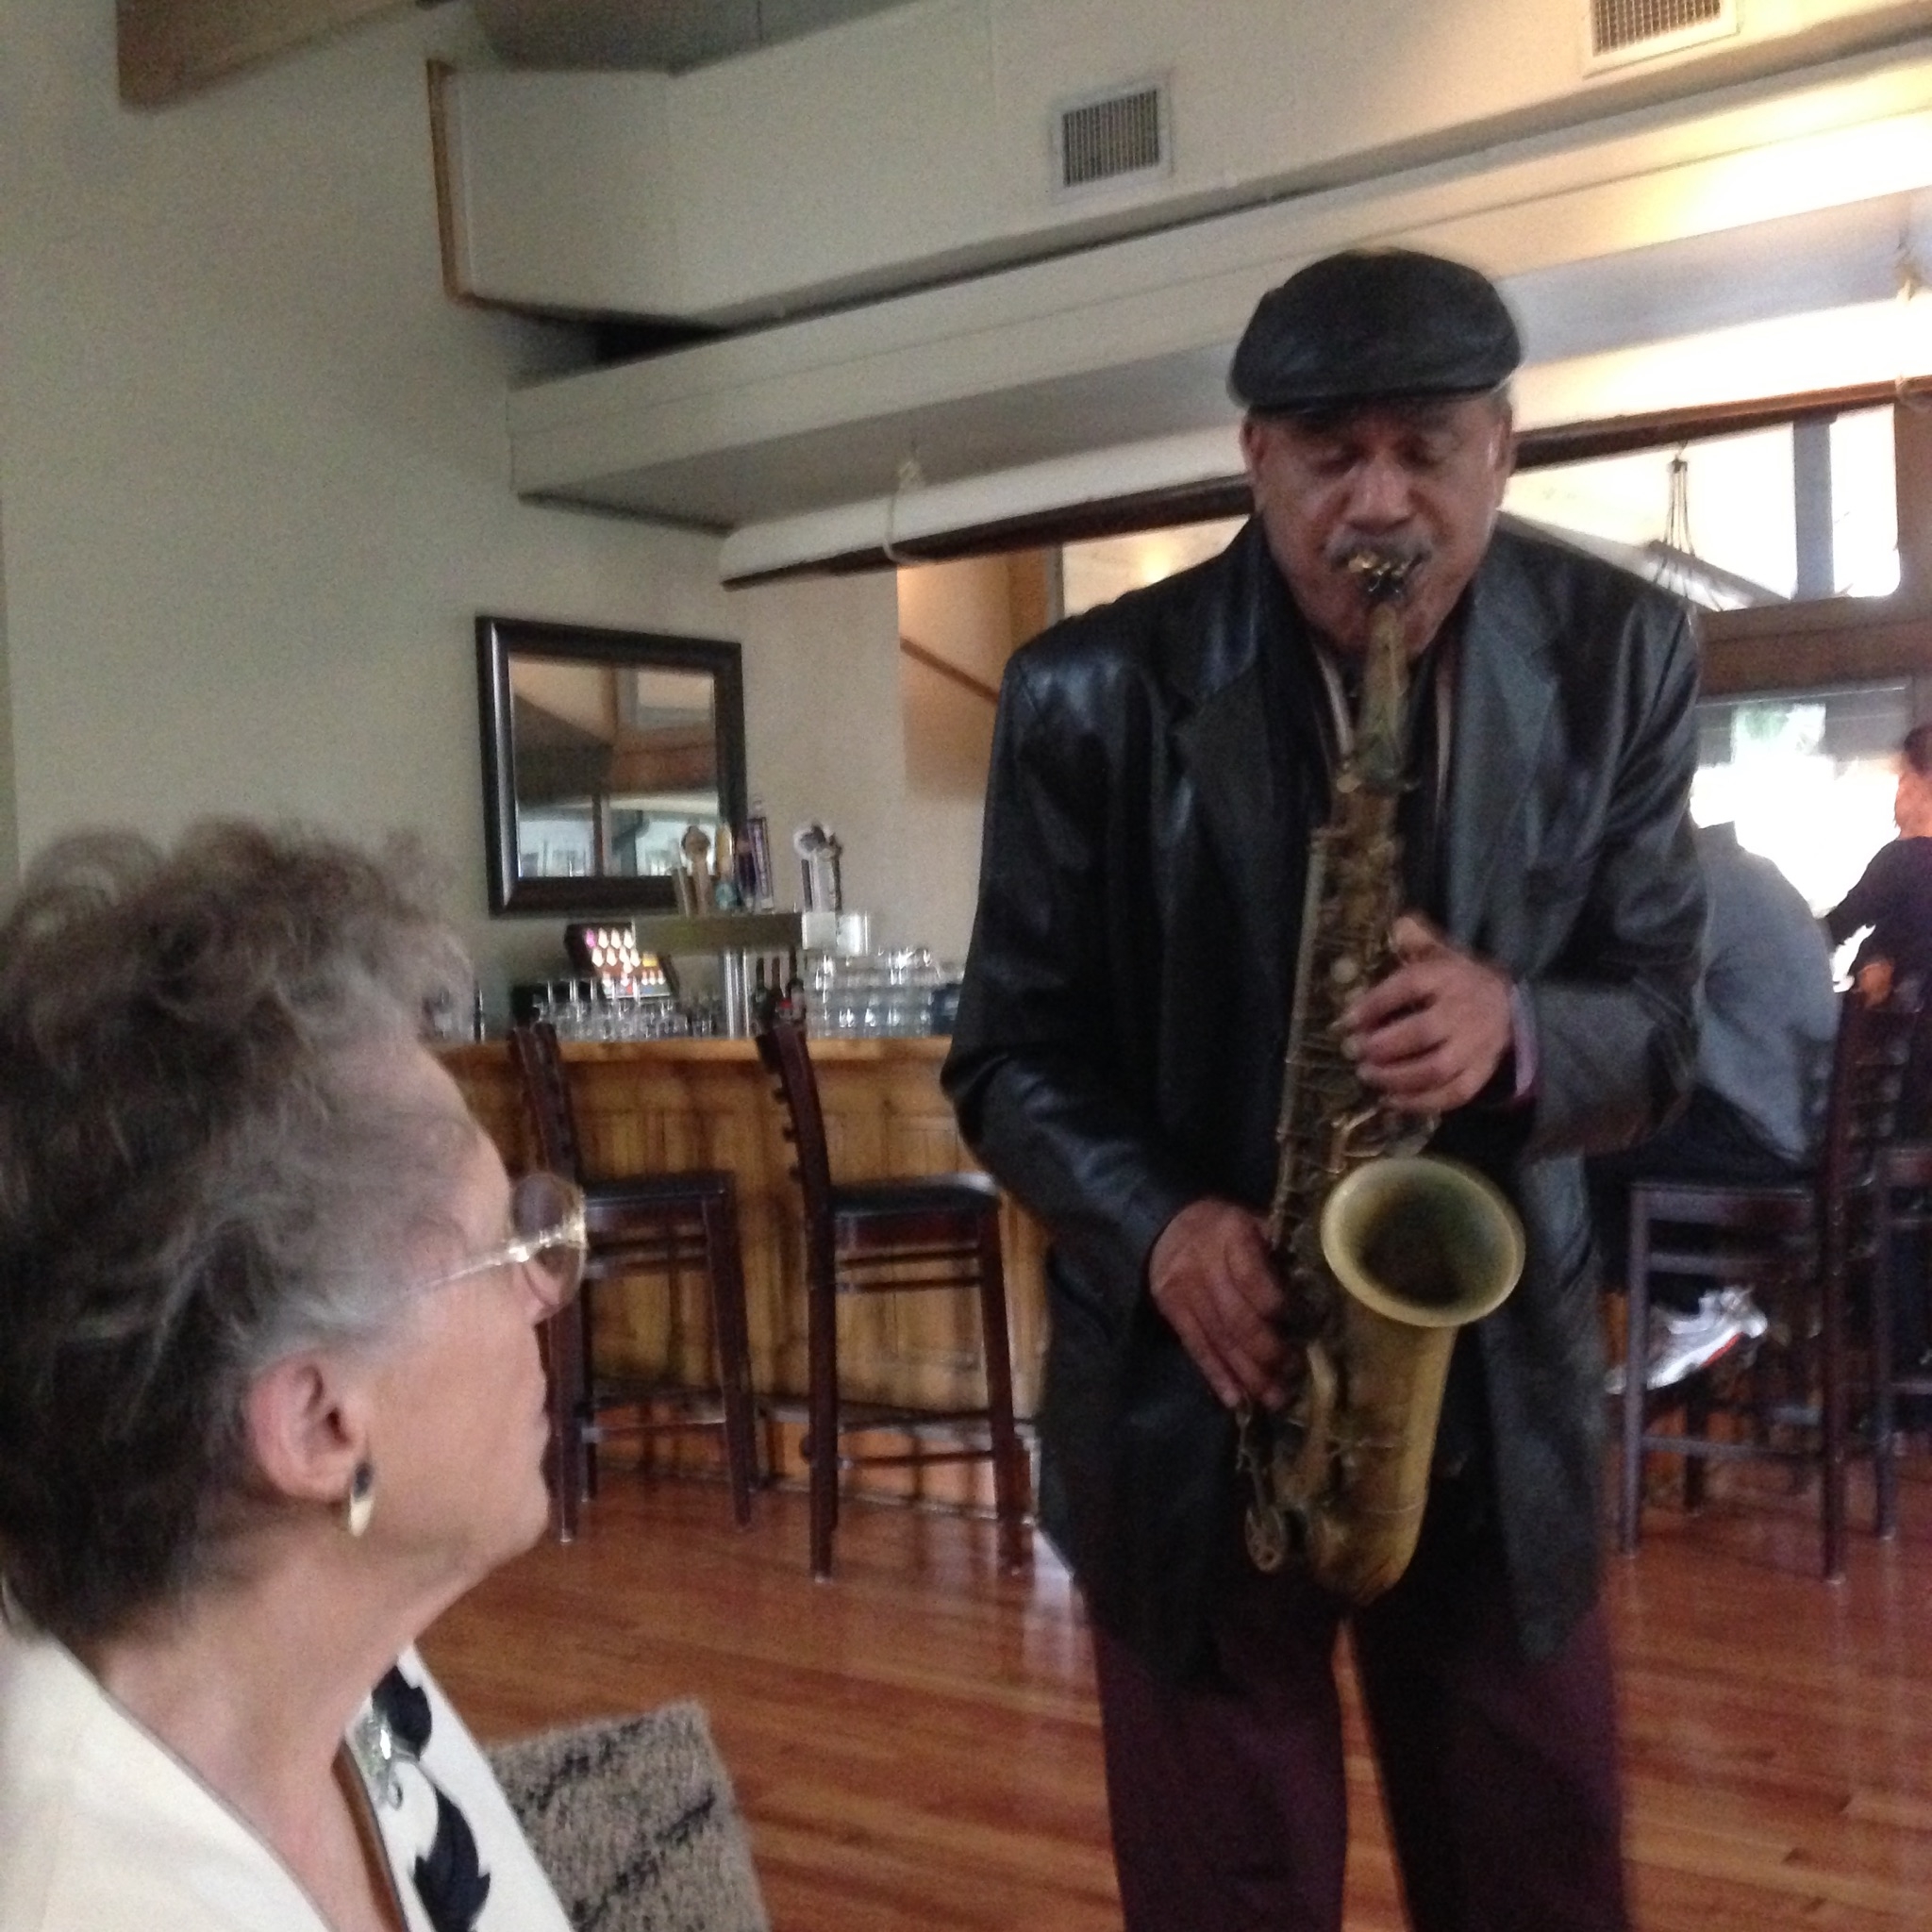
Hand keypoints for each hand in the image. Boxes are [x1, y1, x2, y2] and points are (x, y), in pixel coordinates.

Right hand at [1148, 1199, 1292, 1409]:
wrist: (1167, 1227)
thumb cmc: (1226, 1228)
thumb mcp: (1254, 1223)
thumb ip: (1279, 1253)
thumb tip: (1316, 1292)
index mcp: (1231, 1235)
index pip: (1251, 1276)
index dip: (1277, 1305)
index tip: (1304, 1329)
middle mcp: (1204, 1265)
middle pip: (1236, 1317)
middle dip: (1268, 1351)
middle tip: (1294, 1373)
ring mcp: (1185, 1292)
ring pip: (1219, 1339)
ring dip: (1248, 1373)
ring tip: (1275, 1398)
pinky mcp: (1173, 1313)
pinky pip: (1197, 1348)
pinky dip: (1217, 1376)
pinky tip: (1236, 1401)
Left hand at [1341, 913, 1514, 1113]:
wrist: (1511, 1007)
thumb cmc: (1461, 980)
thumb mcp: (1442, 952)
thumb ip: (1417, 938)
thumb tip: (1397, 923)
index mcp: (1448, 977)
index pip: (1410, 986)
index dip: (1375, 1004)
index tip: (1346, 1019)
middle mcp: (1463, 1012)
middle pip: (1422, 1033)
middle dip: (1383, 1046)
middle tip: (1354, 1051)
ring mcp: (1474, 1046)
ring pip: (1436, 1068)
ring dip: (1396, 1077)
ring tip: (1367, 1075)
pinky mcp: (1479, 1073)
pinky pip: (1452, 1094)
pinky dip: (1420, 1103)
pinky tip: (1390, 1101)